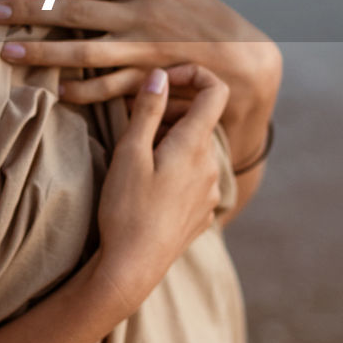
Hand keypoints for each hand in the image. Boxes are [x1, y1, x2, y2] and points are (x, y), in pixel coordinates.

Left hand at [0, 0, 281, 169]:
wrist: (246, 60)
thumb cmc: (202, 16)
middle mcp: (141, 12)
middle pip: (73, 9)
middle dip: (29, 8)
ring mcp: (145, 49)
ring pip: (82, 52)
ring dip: (41, 54)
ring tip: (5, 53)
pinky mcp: (151, 82)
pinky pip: (107, 89)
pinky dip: (81, 92)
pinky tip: (56, 92)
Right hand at [92, 63, 229, 316]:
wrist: (133, 268)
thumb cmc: (127, 209)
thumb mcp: (130, 153)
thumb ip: (148, 110)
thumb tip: (161, 75)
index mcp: (194, 144)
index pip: (215, 91)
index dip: (194, 74)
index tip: (164, 80)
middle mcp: (210, 165)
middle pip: (200, 120)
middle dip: (170, 111)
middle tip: (133, 120)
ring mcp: (210, 192)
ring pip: (195, 148)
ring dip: (170, 140)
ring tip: (136, 155)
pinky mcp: (202, 213)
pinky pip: (194, 176)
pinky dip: (175, 167)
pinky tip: (148, 184)